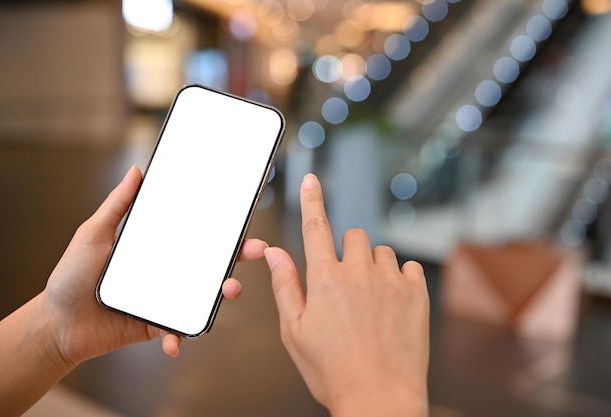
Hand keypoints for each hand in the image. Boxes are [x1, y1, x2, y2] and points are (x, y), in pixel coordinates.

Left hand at [39, 165, 267, 365]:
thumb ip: (117, 205)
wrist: (56, 324)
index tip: (241, 221)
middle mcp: (166, 273)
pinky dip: (178, 337)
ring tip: (230, 290)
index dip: (220, 230)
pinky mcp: (155, 325)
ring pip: (202, 297)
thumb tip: (137, 171)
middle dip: (236, 258)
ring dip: (221, 295)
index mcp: (156, 250)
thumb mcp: (93, 234)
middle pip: (209, 265)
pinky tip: (174, 341)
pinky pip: (176, 330)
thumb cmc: (71, 276)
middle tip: (256, 249)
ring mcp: (164, 300)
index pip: (194, 237)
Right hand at [264, 174, 429, 416]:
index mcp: (324, 280)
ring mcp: (391, 281)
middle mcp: (358, 273)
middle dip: (347, 252)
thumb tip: (275, 254)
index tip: (311, 181)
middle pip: (353, 236)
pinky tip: (392, 305)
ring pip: (381, 252)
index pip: (315, 226)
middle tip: (345, 284)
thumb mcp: (294, 332)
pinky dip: (401, 279)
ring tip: (370, 301)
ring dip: (373, 266)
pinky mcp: (417, 294)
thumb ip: (285, 286)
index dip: (312, 200)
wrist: (378, 399)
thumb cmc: (332, 371)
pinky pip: (410, 268)